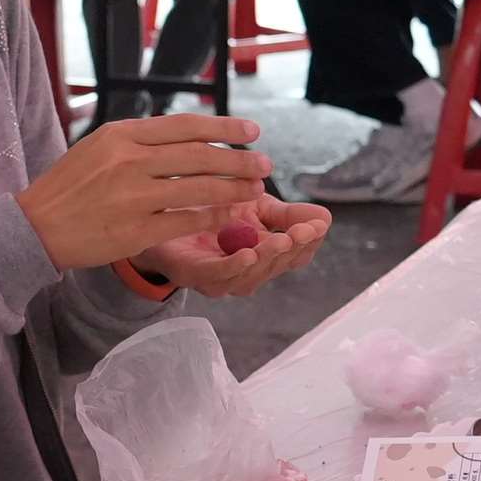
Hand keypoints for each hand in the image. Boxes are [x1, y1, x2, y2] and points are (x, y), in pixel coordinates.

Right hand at [16, 113, 273, 272]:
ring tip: (255, 191)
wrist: (35, 227)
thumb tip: (180, 134)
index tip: (250, 130)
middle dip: (238, 159)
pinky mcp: (135, 230)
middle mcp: (129, 161)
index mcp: (121, 135)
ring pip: (199, 188)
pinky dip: (212, 218)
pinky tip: (230, 218)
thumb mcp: (95, 148)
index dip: (223, 127)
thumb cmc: (66, 189)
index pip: (184, 126)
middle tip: (264, 164)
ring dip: (234, 189)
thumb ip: (135, 141)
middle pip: (199, 156)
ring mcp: (133, 196)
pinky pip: (186, 221)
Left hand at [142, 194, 326, 299]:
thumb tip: (324, 217)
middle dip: (293, 250)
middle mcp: (242, 270)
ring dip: (268, 258)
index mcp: (262, 251)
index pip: (295, 255)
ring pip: (249, 276)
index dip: (309, 242)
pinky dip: (234, 267)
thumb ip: (285, 213)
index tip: (319, 224)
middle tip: (304, 231)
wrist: (156, 206)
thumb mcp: (253, 203)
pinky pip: (216, 275)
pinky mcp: (190, 273)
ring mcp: (216, 276)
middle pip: (275, 268)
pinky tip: (248, 253)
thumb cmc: (208, 207)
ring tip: (282, 241)